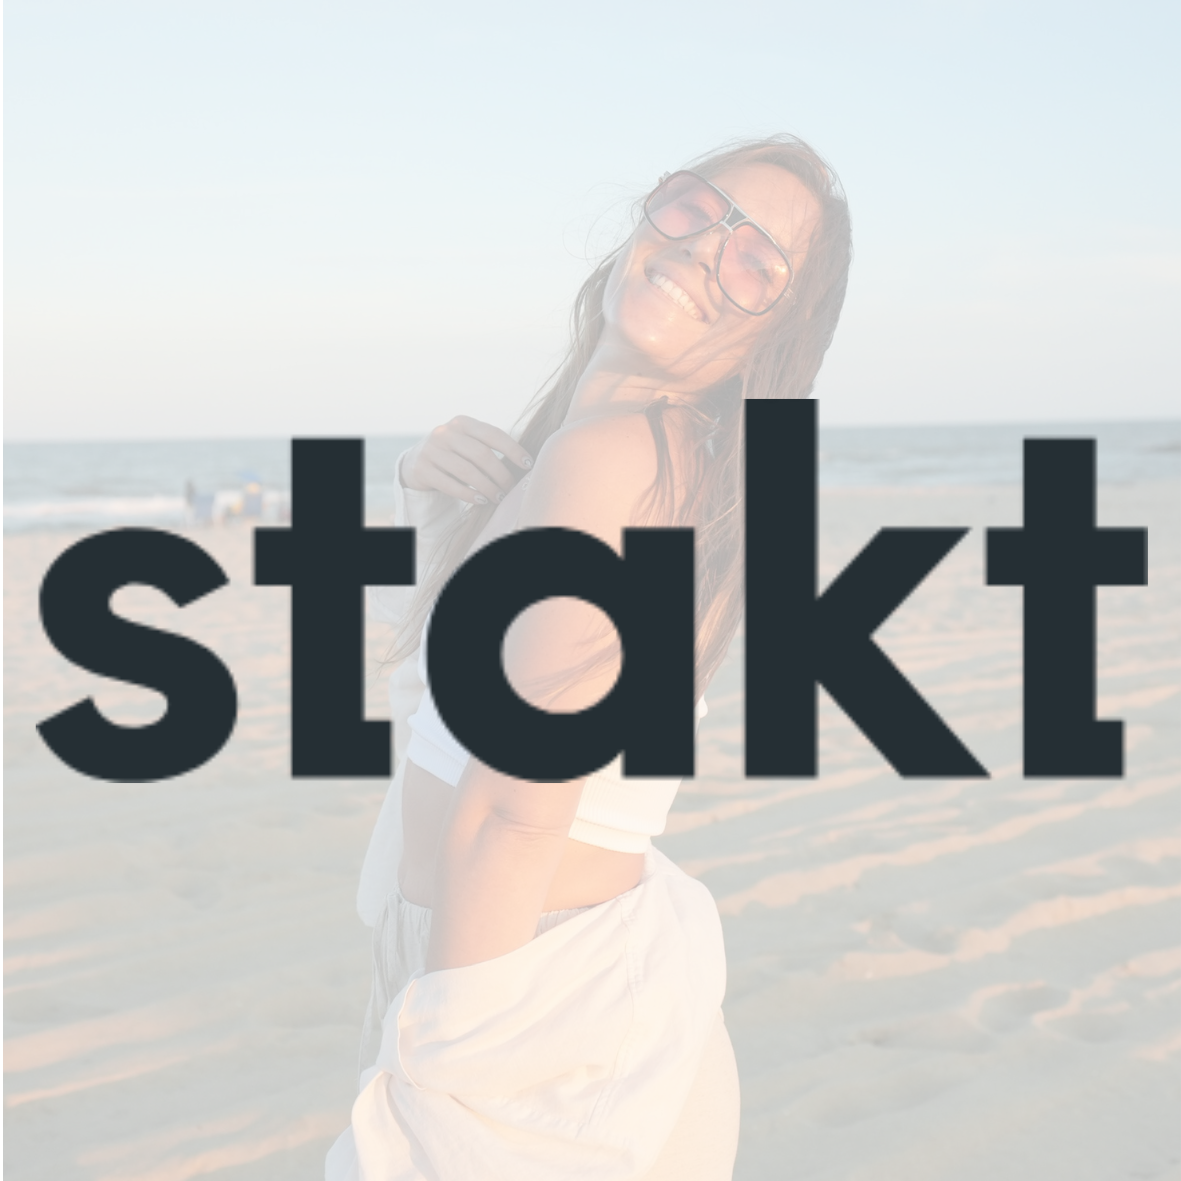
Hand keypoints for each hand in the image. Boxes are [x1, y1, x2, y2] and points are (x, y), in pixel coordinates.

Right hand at [400, 416, 533, 505]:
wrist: (415, 462)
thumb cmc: (454, 454)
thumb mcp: (468, 442)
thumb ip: (488, 446)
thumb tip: (525, 463)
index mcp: (462, 422)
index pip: (493, 434)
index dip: (513, 450)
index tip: (528, 465)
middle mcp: (445, 433)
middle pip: (481, 454)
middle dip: (501, 474)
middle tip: (512, 489)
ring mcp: (431, 450)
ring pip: (466, 471)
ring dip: (487, 487)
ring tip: (499, 498)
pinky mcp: (422, 469)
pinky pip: (450, 485)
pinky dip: (469, 495)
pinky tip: (481, 501)